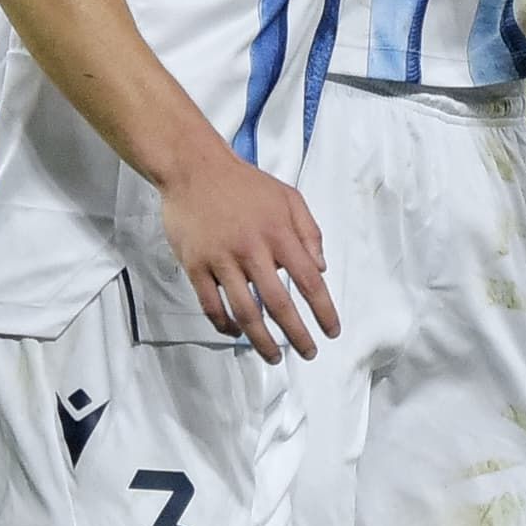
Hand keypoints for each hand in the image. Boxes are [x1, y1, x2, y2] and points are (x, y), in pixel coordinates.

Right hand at [157, 148, 336, 362]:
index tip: (331, 332)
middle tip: (308, 353)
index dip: (323, 310)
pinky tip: (235, 333)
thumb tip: (321, 268)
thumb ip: (309, 231)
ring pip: (244, 311)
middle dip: (297, 334)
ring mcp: (221, 259)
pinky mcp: (195, 265)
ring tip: (273, 356)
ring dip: (261, 340)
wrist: (193, 168)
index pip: (308, 280)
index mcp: (278, 233)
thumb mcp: (288, 197)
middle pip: (278, 304)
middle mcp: (251, 250)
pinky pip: (210, 304)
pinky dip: (224, 324)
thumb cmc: (245, 184)